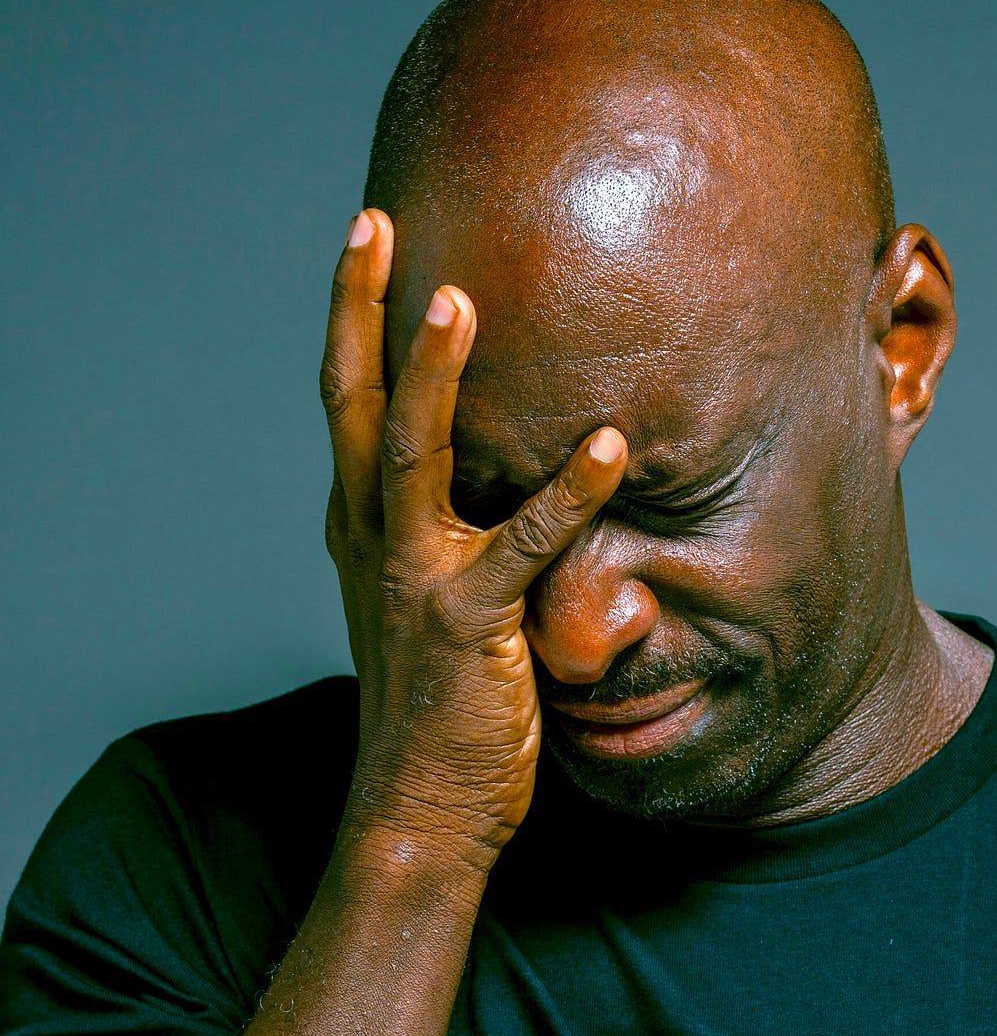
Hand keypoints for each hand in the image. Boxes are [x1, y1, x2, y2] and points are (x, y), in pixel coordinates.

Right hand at [319, 209, 626, 872]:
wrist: (416, 809)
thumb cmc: (434, 700)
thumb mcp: (422, 598)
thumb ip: (443, 530)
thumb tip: (492, 476)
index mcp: (362, 526)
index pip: (346, 401)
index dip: (352, 318)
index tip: (368, 238)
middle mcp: (373, 539)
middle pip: (352, 404)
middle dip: (358, 311)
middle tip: (371, 226)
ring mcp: (414, 580)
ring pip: (413, 459)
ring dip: (432, 379)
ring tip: (457, 301)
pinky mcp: (468, 626)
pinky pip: (523, 546)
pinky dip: (567, 494)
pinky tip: (612, 446)